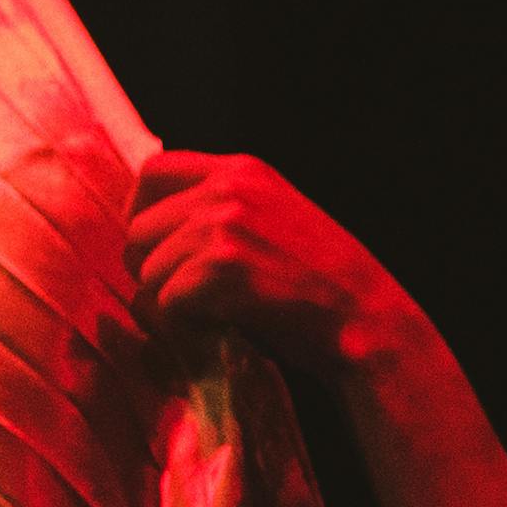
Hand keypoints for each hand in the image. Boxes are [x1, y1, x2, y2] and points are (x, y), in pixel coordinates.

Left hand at [124, 152, 414, 383]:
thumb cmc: (318, 285)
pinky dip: (183, 330)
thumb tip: (148, 224)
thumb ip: (221, 210)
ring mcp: (225, 226)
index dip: (140, 214)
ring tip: (211, 320)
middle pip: (139, 229)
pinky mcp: (224, 268)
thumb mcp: (274, 221)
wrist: (367, 320)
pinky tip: (217, 335)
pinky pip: (165, 302)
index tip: (154, 250)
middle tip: (185, 302)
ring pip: (147, 271)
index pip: (153, 172)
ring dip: (168, 306)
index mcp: (242, 170)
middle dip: (151, 271)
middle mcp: (229, 188)